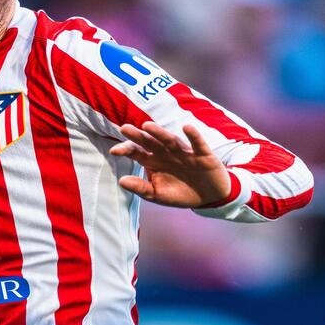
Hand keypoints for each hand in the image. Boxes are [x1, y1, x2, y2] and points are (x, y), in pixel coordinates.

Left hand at [110, 123, 232, 207]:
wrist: (209, 198)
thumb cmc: (181, 193)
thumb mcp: (158, 195)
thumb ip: (141, 188)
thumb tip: (121, 181)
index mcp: (154, 161)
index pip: (137, 152)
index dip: (126, 150)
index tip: (114, 151)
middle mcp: (166, 153)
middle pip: (150, 142)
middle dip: (138, 136)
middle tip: (124, 128)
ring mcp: (184, 152)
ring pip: (170, 140)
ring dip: (159, 133)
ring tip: (147, 126)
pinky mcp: (202, 154)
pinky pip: (197, 143)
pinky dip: (193, 136)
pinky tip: (187, 128)